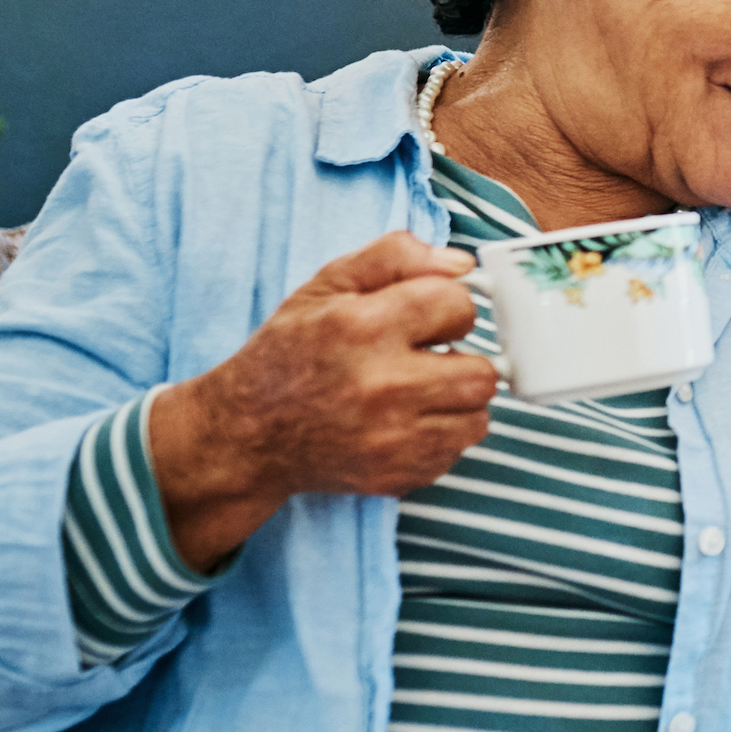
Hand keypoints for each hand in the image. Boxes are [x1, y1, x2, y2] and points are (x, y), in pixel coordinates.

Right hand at [149, 231, 498, 569]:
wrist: (248, 434)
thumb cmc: (289, 352)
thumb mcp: (327, 285)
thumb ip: (395, 257)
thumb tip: (461, 264)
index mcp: (365, 328)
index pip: (458, 305)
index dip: (448, 306)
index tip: (426, 316)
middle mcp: (384, 387)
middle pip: (482, 373)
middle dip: (462, 359)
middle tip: (428, 357)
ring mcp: (393, 439)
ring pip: (477, 417)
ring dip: (457, 400)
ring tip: (419, 390)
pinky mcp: (397, 474)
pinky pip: (455, 451)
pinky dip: (440, 434)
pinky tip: (405, 421)